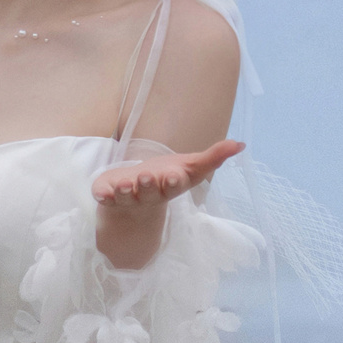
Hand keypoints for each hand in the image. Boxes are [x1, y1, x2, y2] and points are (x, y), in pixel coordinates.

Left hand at [91, 135, 243, 269]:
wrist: (137, 194)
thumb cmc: (167, 178)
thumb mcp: (191, 167)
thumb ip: (213, 157)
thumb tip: (241, 145)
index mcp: (169, 187)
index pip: (174, 186)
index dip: (173, 182)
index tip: (175, 175)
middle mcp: (149, 195)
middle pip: (150, 193)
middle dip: (149, 186)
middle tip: (147, 177)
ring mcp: (128, 198)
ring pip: (127, 197)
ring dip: (126, 191)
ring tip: (126, 183)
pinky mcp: (109, 196)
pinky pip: (105, 197)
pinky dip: (103, 194)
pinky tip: (102, 192)